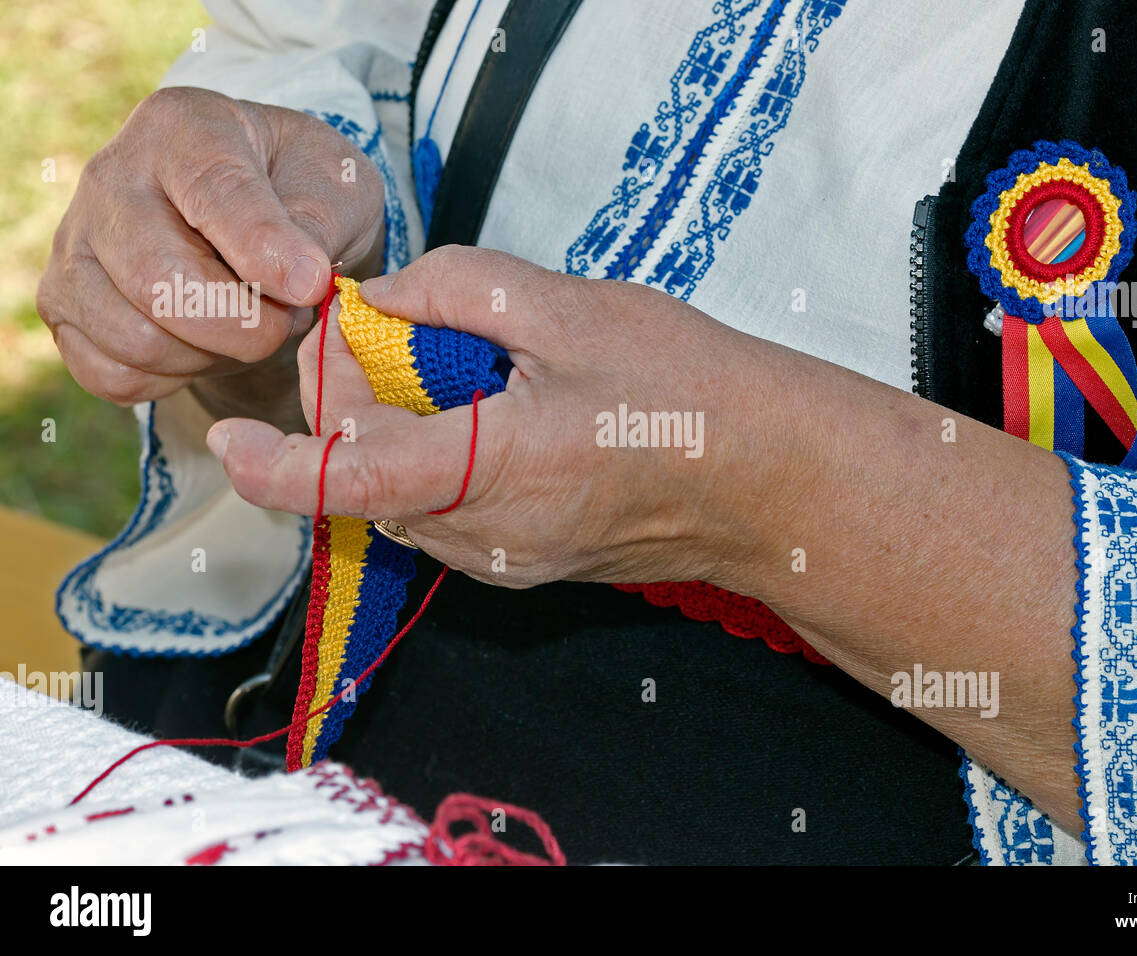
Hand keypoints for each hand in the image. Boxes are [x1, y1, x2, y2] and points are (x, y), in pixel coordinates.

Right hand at [36, 87, 386, 430]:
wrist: (262, 217)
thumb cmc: (300, 191)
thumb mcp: (334, 184)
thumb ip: (317, 223)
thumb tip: (296, 280)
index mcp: (182, 129)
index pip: (213, 193)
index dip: (265, 251)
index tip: (311, 286)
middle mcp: (110, 180)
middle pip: (159, 281)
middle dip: (244, 325)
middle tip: (290, 318)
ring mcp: (75, 246)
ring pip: (136, 339)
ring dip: (214, 355)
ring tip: (250, 323)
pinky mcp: (63, 306)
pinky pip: (113, 374)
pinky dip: (174, 379)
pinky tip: (207, 345)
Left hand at [205, 246, 813, 589]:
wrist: (768, 478)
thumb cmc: (688, 391)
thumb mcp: (572, 308)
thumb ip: (459, 288)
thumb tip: (383, 299)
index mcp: (496, 469)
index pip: (353, 482)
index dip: (277, 465)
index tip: (234, 439)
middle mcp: (488, 536)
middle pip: (368, 482)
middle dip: (353, 408)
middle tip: (392, 332)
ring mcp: (507, 561)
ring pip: (403, 500)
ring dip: (396, 434)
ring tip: (456, 368)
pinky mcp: (525, 565)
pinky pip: (446, 513)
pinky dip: (436, 460)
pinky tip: (491, 412)